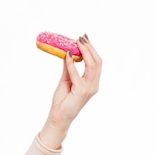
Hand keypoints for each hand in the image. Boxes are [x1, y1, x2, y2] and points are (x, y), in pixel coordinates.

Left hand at [39, 34, 101, 148]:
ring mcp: (89, 88)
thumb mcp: (66, 80)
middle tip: (81, 37)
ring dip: (84, 52)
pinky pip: (76, 73)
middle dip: (90, 48)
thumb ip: (68, 68)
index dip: (91, 49)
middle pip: (97, 62)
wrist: (58, 117)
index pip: (96, 62)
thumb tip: (68, 53)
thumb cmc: (62, 101)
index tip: (84, 38)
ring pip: (92, 66)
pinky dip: (71, 63)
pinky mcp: (81, 91)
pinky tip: (66, 54)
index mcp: (92, 82)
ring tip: (76, 42)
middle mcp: (94, 85)